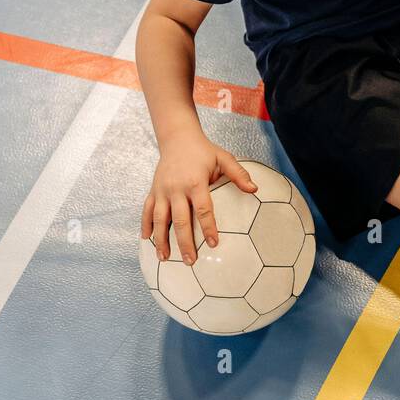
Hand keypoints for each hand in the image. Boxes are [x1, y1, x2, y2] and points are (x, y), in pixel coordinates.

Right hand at [141, 132, 258, 265]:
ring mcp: (162, 190)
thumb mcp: (224, 158)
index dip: (208, 228)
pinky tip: (147, 240)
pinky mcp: (153, 190)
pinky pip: (147, 210)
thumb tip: (254, 189)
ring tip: (165, 258)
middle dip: (184, 242)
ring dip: (161, 240)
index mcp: (195, 182)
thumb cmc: (204, 151)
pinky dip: (145, 225)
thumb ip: (239, 174)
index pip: (203, 209)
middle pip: (180, 220)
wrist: (178, 137)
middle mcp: (176, 188)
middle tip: (191, 261)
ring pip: (160, 219)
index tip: (213, 244)